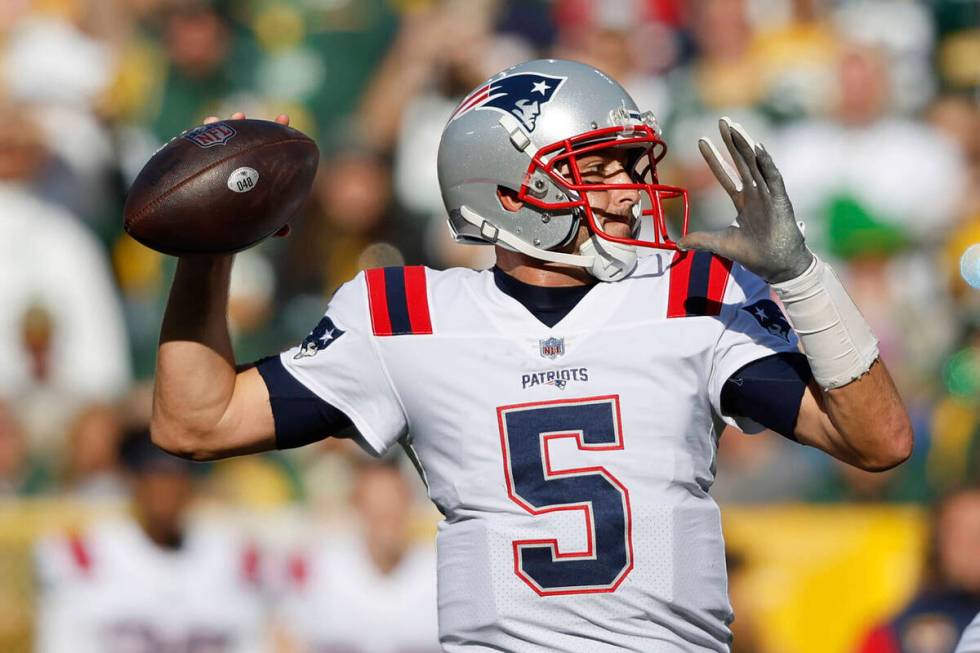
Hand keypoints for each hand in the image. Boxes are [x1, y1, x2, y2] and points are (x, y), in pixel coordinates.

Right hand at [202, 111, 292, 238]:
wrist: (212, 234)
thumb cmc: (240, 225)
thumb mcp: (257, 225)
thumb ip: (273, 226)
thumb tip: (286, 231)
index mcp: (257, 170)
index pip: (270, 148)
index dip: (278, 132)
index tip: (284, 118)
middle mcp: (239, 163)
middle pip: (243, 138)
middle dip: (244, 125)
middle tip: (241, 114)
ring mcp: (220, 162)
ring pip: (220, 142)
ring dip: (218, 128)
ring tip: (214, 120)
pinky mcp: (201, 167)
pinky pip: (198, 153)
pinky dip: (196, 142)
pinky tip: (196, 132)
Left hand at [678, 117, 812, 283]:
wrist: (778, 267)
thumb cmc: (755, 254)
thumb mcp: (721, 244)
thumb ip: (701, 240)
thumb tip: (678, 243)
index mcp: (743, 201)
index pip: (726, 174)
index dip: (714, 158)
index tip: (701, 141)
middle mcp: (756, 193)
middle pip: (741, 161)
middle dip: (731, 141)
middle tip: (722, 120)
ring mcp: (769, 195)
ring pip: (756, 164)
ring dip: (746, 144)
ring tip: (735, 127)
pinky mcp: (781, 201)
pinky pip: (773, 178)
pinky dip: (766, 163)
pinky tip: (758, 147)